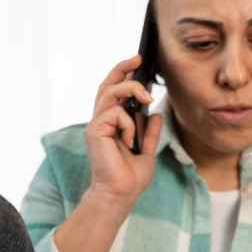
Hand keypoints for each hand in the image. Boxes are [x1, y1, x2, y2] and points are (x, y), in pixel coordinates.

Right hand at [83, 56, 164, 211]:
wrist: (120, 193)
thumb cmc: (130, 177)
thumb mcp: (147, 151)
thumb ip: (150, 133)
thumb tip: (155, 114)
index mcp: (111, 124)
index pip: (113, 92)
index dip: (122, 73)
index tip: (137, 61)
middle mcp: (101, 121)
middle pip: (107, 85)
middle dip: (122, 68)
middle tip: (138, 59)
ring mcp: (96, 125)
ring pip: (111, 92)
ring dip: (132, 90)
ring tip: (147, 99)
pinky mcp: (95, 130)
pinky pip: (116, 113)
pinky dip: (129, 124)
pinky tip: (130, 140)